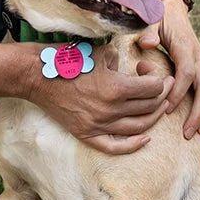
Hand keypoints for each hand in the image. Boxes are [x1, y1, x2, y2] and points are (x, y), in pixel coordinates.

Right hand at [24, 45, 172, 153]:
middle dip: (161, 95)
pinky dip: (133, 145)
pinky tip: (145, 138)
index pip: (153, 88)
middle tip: (161, 87)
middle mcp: (110, 109)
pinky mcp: (87, 134)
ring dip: (154, 117)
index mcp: (116, 87)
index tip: (151, 72)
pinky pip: (115, 146)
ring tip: (158, 106)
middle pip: (150, 107)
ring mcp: (99, 124)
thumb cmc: (70, 59)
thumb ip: (123, 62)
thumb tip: (136, 73)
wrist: (38, 76)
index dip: (159, 79)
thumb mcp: (102, 52)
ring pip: (139, 127)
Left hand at [137, 0, 199, 138]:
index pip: (187, 72)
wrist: (171, 7)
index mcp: (185, 46)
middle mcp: (199, 56)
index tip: (167, 108)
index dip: (179, 91)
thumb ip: (148, 31)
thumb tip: (149, 43)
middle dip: (198, 111)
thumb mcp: (150, 19)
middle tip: (188, 132)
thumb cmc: (158, 16)